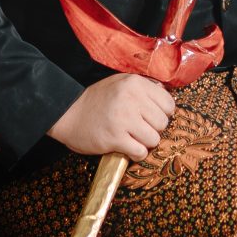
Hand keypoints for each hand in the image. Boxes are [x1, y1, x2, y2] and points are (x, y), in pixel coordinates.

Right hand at [51, 73, 176, 160]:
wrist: (67, 113)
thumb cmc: (97, 100)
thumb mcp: (120, 83)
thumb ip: (144, 88)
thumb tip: (167, 102)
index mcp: (135, 83)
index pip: (168, 104)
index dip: (162, 114)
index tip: (150, 118)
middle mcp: (132, 99)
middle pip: (163, 123)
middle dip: (153, 129)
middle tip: (139, 129)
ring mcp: (123, 119)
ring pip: (154, 139)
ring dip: (145, 143)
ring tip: (132, 138)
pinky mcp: (114, 138)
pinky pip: (140, 152)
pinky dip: (136, 154)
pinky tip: (127, 148)